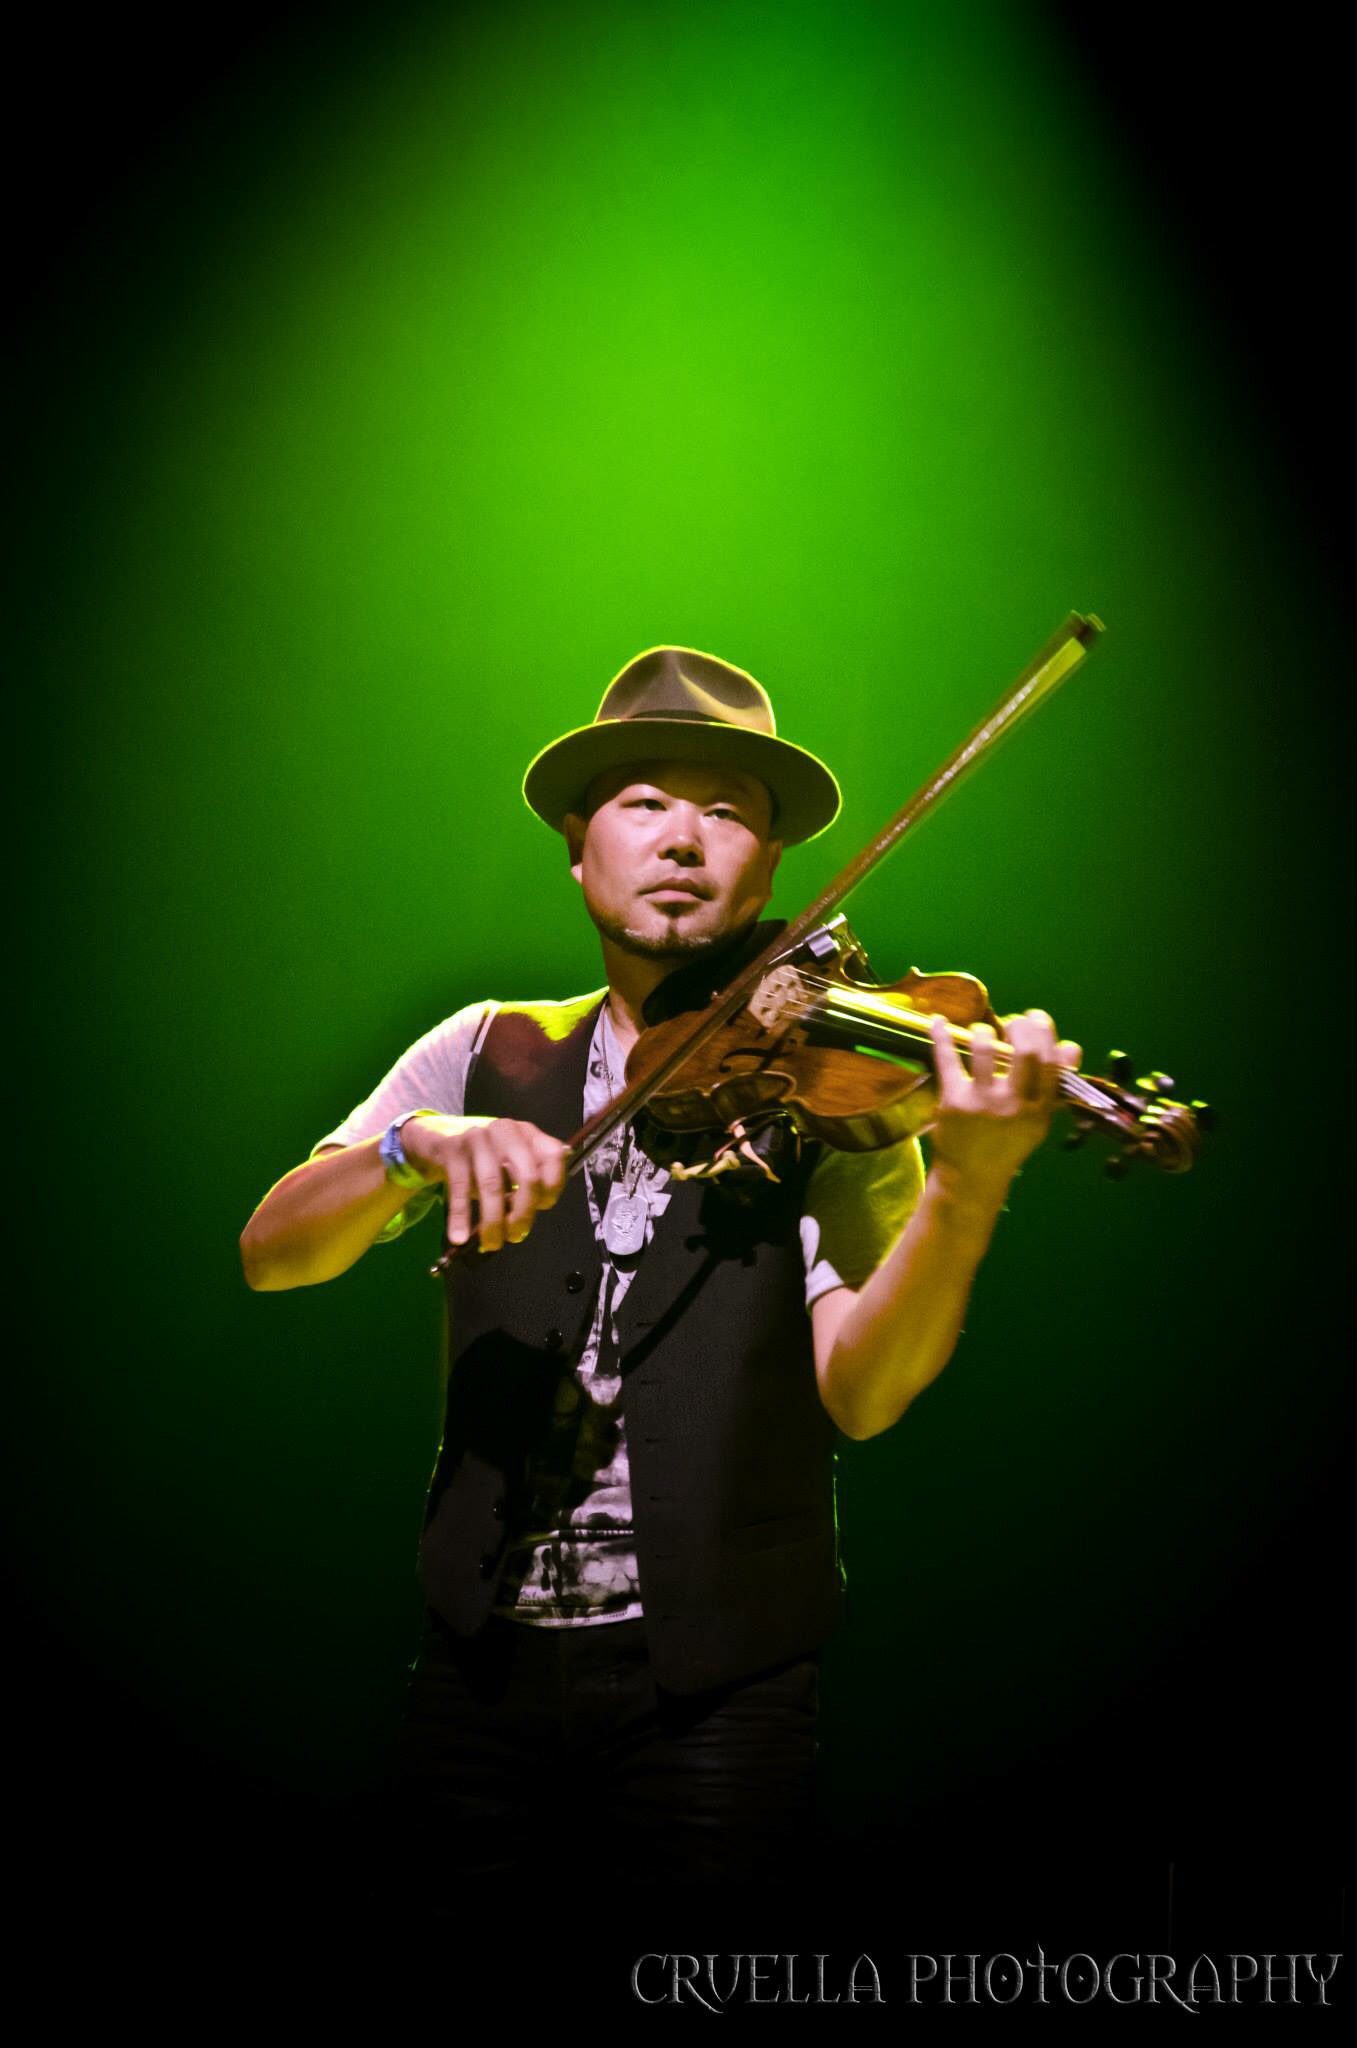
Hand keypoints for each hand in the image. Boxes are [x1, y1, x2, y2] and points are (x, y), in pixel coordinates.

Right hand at [402, 1114, 568, 1252]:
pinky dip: (460, 1215)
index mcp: (529, 1134)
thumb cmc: (482, 1164)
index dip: (553, 1187)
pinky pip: (460, 1186)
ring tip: (492, 1243)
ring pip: (492, 1184)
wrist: (437, 1145)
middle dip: (523, 1212)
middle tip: (515, 1236)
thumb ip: (523, 1189)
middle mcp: (508, 1130)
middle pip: (527, 1175)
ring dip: (493, 1220)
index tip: (541, 1209)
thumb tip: (523, 1223)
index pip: (554, 1156)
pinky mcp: (453, 1148)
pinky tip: (459, 1237)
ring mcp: (480, 1137)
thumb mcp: (508, 1170)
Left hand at [926, 1009, 1081, 1201]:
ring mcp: (982, 1103)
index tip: (1036, 1018)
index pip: (1051, 1062)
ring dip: (984, 1032)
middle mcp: (1014, 1106)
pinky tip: (936, 1021)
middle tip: (1014, 1020)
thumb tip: (1071, 1046)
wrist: (970, 1178)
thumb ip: (1054, 1085)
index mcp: (1039, 1111)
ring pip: (985, 1050)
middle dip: (1021, 1027)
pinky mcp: (952, 1102)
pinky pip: (947, 1059)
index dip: (1045, 1033)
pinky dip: (940, 1036)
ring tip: (982, 1031)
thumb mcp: (1037, 1120)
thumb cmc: (1007, 1143)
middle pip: (1025, 1052)